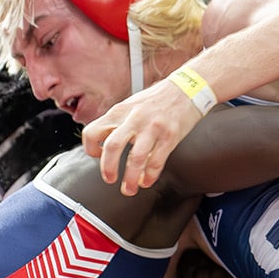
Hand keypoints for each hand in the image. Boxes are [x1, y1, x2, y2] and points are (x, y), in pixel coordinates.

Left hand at [82, 80, 202, 194]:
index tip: (97, 156)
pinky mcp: (170, 136)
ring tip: (129, 189)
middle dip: (108, 168)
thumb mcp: (130, 105)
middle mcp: (134, 118)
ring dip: (130, 179)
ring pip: (136, 158)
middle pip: (112, 146)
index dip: (91, 148)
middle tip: (109, 179)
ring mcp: (152, 127)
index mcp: (119, 111)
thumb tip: (104, 146)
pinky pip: (156, 161)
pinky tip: (146, 181)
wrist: (187, 88)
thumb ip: (117, 123)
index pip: (93, 131)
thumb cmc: (157, 100)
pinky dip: (149, 176)